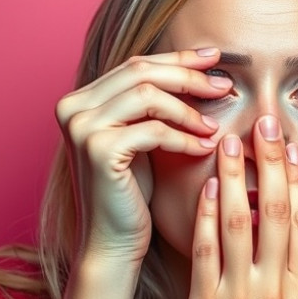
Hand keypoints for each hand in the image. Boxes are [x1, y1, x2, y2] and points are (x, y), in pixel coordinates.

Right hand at [55, 48, 227, 261]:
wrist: (113, 240)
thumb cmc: (133, 191)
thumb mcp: (144, 137)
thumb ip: (156, 103)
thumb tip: (203, 69)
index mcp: (81, 98)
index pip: (137, 64)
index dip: (178, 58)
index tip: (215, 57)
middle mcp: (73, 107)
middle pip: (142, 71)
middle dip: (189, 76)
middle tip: (224, 86)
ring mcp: (81, 127)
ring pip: (148, 95)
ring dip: (189, 110)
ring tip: (214, 126)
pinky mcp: (98, 150)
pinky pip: (153, 130)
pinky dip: (183, 137)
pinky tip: (203, 146)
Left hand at [180, 115, 297, 298]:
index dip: (296, 178)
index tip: (289, 146)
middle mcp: (276, 288)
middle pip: (275, 210)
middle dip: (270, 161)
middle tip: (265, 123)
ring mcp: (240, 295)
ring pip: (239, 221)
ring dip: (234, 175)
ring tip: (229, 140)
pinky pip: (206, 249)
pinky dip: (207, 214)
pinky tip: (207, 186)